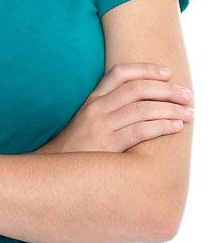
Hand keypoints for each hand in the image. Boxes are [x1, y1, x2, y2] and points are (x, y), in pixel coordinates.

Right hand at [40, 63, 194, 153]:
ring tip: (188, 113)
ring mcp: (101, 127)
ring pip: (143, 108)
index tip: (168, 73)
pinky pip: (141, 130)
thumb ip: (109, 109)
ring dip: (171, 109)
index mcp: (92, 100)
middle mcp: (96, 109)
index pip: (120, 73)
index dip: (146, 69)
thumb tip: (144, 102)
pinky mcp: (107, 146)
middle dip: (167, 90)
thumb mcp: (87, 122)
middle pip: (137, 89)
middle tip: (187, 96)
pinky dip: (163, 126)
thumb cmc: (77, 150)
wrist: (54, 173)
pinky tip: (176, 127)